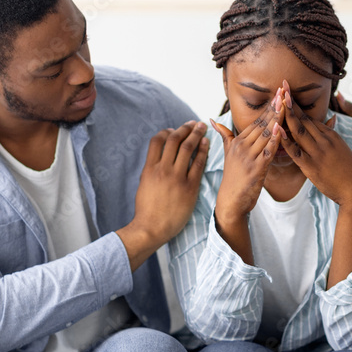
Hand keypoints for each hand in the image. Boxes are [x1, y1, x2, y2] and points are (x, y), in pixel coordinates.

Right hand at [118, 121, 209, 269]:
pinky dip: (203, 151)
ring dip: (196, 135)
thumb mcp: (144, 184)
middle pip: (175, 140)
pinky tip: (207, 144)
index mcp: (149, 168)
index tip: (174, 130)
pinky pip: (199, 164)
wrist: (152, 228)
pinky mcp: (190, 187)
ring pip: (188, 148)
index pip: (157, 141)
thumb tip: (159, 156)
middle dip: (185, 128)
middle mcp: (163, 169)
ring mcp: (177, 177)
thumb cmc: (147, 209)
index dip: (166, 132)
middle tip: (194, 123)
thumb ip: (151, 169)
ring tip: (202, 128)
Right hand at [211, 91, 284, 241]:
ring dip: (277, 119)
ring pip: (266, 135)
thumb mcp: (227, 154)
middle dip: (274, 108)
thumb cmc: (233, 177)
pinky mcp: (256, 169)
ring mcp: (249, 157)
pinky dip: (276, 140)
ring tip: (286, 105)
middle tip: (284, 91)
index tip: (277, 93)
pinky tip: (283, 130)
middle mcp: (242, 147)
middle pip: (262, 124)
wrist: (230, 201)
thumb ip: (224, 135)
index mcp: (237, 141)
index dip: (268, 107)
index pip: (256, 121)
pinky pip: (268, 151)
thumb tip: (211, 119)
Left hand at [280, 81, 351, 205]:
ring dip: (287, 115)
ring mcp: (318, 152)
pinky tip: (276, 130)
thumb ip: (331, 135)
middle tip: (282, 86)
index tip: (288, 92)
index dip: (298, 105)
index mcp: (331, 135)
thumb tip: (330, 120)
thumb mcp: (341, 148)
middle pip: (304, 119)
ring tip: (278, 100)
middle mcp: (325, 140)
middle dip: (292, 102)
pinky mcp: (312, 166)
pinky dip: (285, 140)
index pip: (310, 117)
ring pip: (299, 131)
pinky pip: (295, 151)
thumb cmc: (347, 170)